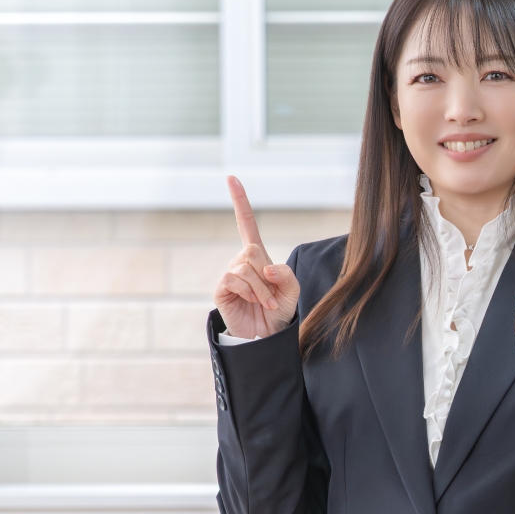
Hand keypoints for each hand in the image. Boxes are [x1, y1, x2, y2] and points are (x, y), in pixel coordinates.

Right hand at [214, 176, 299, 338]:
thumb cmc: (278, 310)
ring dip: (262, 289)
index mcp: (258, 255)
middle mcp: (241, 261)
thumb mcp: (292, 291)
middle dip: (267, 275)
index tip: (231, 178)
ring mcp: (230, 274)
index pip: (246, 223)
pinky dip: (250, 292)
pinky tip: (252, 302)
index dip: (240, 201)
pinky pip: (235, 279)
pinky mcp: (221, 289)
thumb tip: (267, 268)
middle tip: (272, 295)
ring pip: (246, 267)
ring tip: (265, 303)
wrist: (266, 336)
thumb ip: (286, 275)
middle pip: (252, 249)